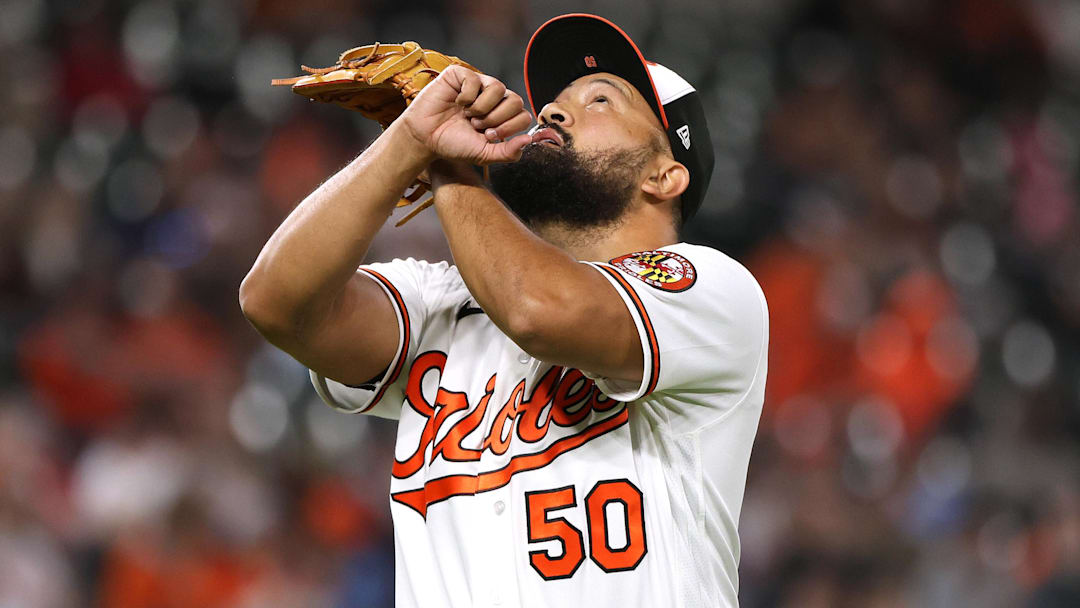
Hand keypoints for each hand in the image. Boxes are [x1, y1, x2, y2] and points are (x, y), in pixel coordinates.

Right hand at [400, 65, 533, 165]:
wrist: (425, 138)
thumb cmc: (453, 144)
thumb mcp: (484, 154)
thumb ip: (508, 152)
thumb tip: (529, 140)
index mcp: (502, 115)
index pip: (523, 116)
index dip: (509, 128)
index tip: (489, 136)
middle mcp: (493, 97)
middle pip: (515, 101)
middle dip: (496, 119)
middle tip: (477, 126)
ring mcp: (478, 84)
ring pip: (498, 87)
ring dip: (482, 107)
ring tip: (467, 115)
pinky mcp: (460, 75)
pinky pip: (475, 79)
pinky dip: (466, 96)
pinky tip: (456, 102)